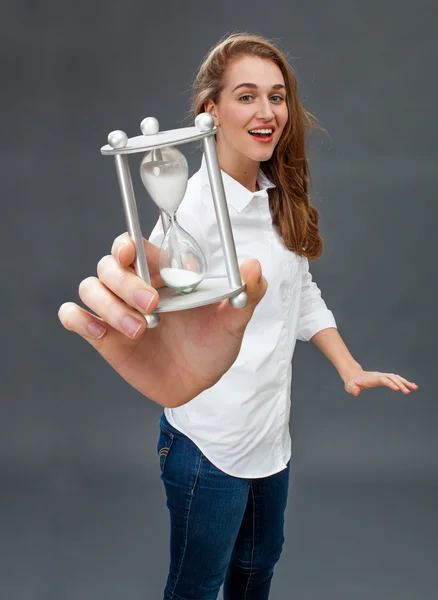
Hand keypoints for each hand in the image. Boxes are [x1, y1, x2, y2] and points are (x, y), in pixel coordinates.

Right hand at [58, 233, 266, 407]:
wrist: (199, 384)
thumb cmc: (213, 345)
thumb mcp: (233, 321)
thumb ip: (246, 294)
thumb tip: (254, 267)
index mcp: (164, 275)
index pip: (135, 246)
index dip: (127, 244)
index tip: (131, 252)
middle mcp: (136, 287)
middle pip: (109, 265)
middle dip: (125, 282)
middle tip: (152, 307)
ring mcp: (116, 310)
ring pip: (90, 287)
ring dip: (108, 305)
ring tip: (139, 330)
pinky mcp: (103, 336)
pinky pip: (73, 316)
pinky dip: (78, 318)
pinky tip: (100, 333)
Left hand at [344, 369, 417, 396]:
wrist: (353, 375)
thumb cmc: (351, 383)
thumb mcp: (349, 387)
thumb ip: (353, 389)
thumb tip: (356, 392)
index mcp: (372, 379)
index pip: (383, 380)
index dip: (390, 383)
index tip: (397, 389)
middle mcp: (379, 376)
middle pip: (392, 378)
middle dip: (400, 384)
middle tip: (408, 392)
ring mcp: (382, 376)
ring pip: (396, 377)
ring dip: (405, 382)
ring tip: (414, 387)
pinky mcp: (384, 378)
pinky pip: (396, 379)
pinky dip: (404, 382)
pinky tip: (411, 386)